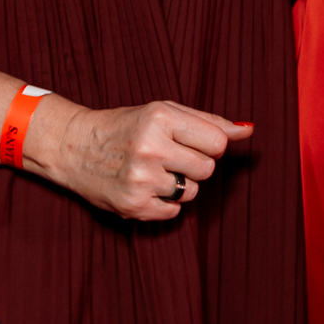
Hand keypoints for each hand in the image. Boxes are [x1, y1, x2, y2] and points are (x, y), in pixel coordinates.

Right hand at [24, 99, 252, 221]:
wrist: (75, 147)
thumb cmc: (126, 125)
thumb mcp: (164, 112)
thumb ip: (209, 121)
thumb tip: (249, 130)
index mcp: (160, 118)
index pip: (218, 143)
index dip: (209, 145)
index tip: (191, 141)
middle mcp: (150, 148)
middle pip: (208, 169)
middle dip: (195, 164)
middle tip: (169, 155)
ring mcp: (140, 180)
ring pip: (193, 192)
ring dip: (180, 184)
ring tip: (153, 170)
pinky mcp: (133, 206)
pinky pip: (174, 212)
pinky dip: (165, 202)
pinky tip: (145, 187)